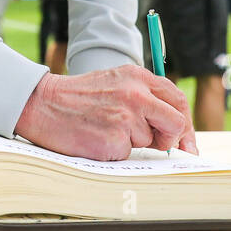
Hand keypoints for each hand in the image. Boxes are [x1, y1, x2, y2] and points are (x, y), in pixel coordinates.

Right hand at [15, 66, 197, 160]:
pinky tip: (97, 138)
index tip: (187, 142)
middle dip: (171, 138)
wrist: (43, 104)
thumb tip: (172, 128)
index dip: (186, 123)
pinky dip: (115, 151)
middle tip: (158, 145)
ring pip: (149, 141)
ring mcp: (126, 117)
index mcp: (137, 77)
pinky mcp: (114, 139)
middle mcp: (136, 94)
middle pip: (175, 123)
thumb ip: (143, 97)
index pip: (177, 99)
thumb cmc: (78, 98)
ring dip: (132, 143)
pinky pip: (127, 154)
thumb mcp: (114, 83)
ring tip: (105, 128)